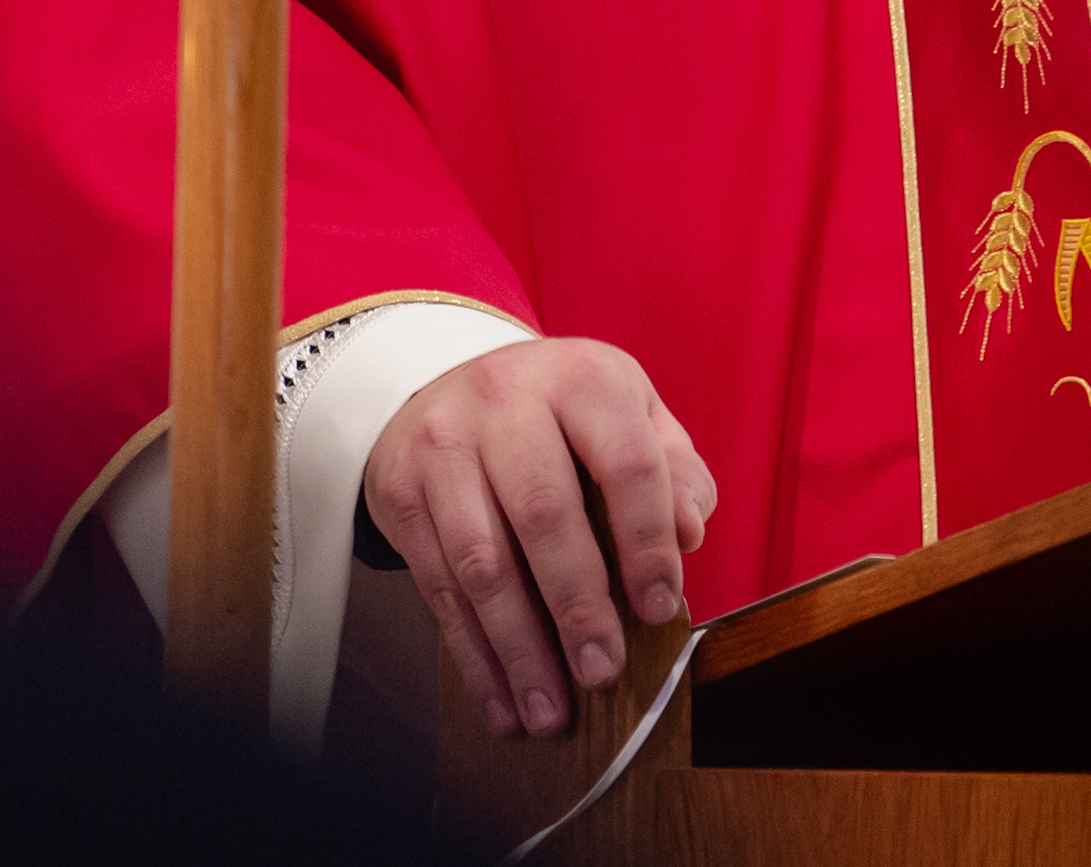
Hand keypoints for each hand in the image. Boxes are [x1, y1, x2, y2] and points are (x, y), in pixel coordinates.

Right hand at [362, 337, 716, 737]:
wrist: (447, 380)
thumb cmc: (558, 412)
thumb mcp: (626, 411)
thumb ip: (672, 467)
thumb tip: (689, 532)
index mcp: (581, 380)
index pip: (626, 462)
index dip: (646, 541)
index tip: (658, 608)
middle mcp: (506, 402)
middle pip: (544, 514)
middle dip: (576, 607)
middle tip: (602, 672)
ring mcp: (444, 446)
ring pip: (482, 561)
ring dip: (518, 649)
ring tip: (549, 711)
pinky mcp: (401, 492)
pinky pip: (438, 586)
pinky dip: (472, 654)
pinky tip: (500, 700)